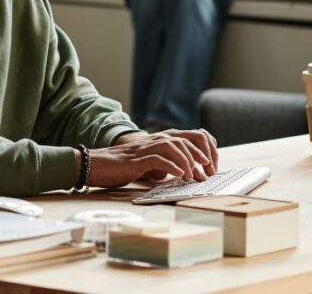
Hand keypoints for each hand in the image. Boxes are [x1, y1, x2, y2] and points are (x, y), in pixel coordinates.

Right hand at [83, 128, 218, 188]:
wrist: (98, 164)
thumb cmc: (124, 166)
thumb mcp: (151, 163)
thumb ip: (166, 163)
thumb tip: (184, 173)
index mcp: (162, 139)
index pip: (193, 135)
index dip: (208, 148)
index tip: (213, 166)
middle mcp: (157, 139)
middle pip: (187, 139)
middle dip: (202, 156)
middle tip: (208, 173)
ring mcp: (146, 148)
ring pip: (174, 146)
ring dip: (188, 161)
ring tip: (194, 176)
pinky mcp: (137, 159)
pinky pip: (158, 159)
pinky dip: (172, 167)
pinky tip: (180, 176)